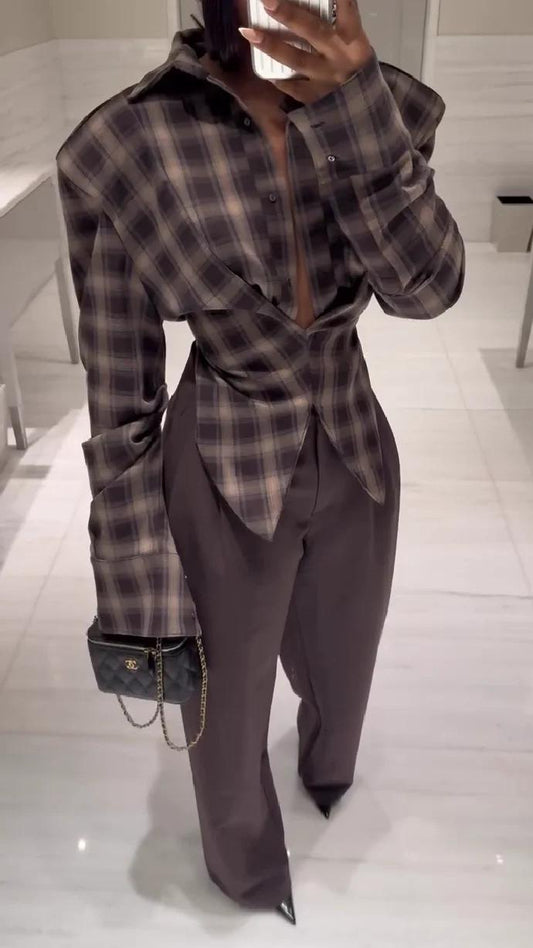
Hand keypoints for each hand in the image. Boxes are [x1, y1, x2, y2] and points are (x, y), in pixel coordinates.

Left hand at [239, 0, 373, 103]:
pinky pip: (293, 87)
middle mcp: (340, 57)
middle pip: (313, 31)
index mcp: (355, 40)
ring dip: (271, 45)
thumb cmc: (353, 67)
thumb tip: (307, 10)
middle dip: (288, 14)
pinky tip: (266, 72)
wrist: (363, 110)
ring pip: (297, 60)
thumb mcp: (353, 45)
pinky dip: (279, 80)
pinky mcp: (316, 98)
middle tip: (266, 0)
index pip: (348, 11)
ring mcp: (327, 79)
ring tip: (249, 32)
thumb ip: (338, 25)